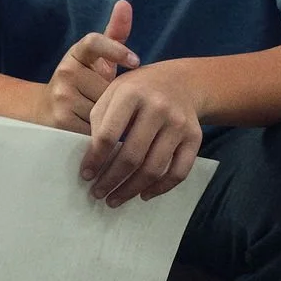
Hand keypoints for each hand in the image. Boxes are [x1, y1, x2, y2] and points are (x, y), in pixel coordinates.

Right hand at [33, 0, 138, 133]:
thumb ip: (114, 35)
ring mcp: (61, 96)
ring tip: (105, 119)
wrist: (43, 112)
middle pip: (108, 86)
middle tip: (115, 104)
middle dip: (117, 98)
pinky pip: (95, 128)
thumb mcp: (97, 60)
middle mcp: (65, 71)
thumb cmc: (80, 84)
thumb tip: (125, 3)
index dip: (116, 49)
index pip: (95, 41)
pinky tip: (101, 132)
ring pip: (104, 109)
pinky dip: (103, 133)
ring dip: (111, 118)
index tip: (136, 62)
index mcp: (77, 54)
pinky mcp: (60, 120)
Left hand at [80, 59, 202, 205]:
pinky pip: (179, 172)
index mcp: (131, 94)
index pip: (108, 135)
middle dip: (111, 180)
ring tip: (116, 198)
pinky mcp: (194, 138)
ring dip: (131, 189)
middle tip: (98, 193)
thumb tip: (92, 160)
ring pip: (154, 168)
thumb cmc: (139, 90)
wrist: (182, 82)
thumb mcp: (114, 92)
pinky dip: (161, 188)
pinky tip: (144, 194)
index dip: (95, 159)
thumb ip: (100, 119)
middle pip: (131, 156)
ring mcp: (179, 124)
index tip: (86, 175)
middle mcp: (158, 108)